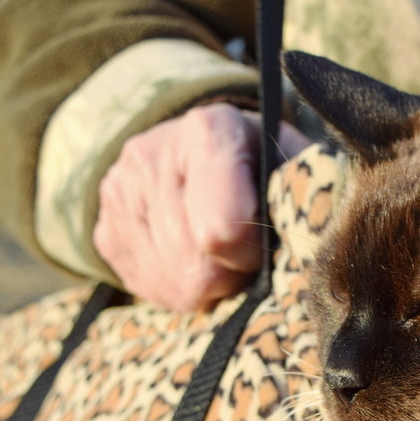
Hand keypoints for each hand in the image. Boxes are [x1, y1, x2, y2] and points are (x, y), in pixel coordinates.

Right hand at [94, 103, 310, 310]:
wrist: (197, 150)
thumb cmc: (263, 163)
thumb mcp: (294, 164)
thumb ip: (305, 193)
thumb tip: (315, 238)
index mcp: (208, 130)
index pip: (223, 230)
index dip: (254, 251)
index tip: (265, 241)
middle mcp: (152, 155)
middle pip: (198, 266)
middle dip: (234, 273)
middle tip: (247, 254)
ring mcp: (119, 193)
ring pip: (175, 284)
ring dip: (210, 285)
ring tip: (223, 256)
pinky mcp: (104, 230)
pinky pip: (149, 290)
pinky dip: (181, 289)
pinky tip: (194, 260)